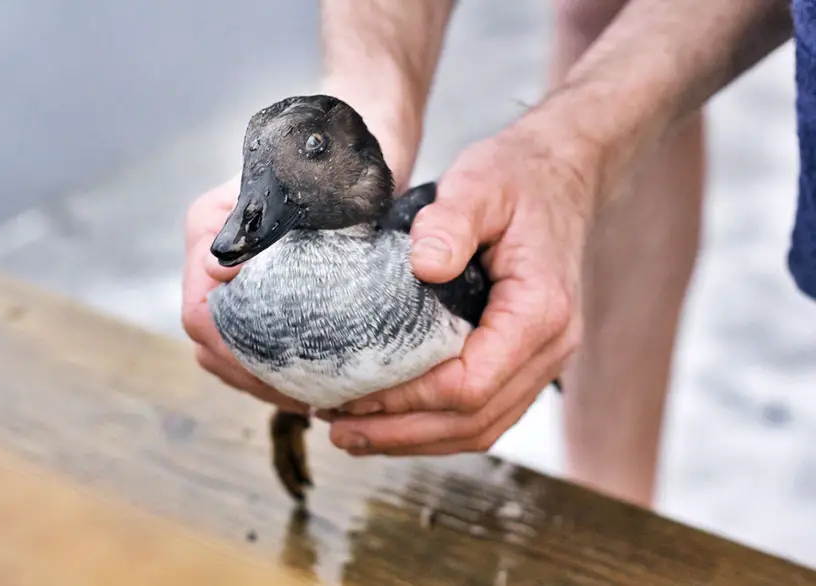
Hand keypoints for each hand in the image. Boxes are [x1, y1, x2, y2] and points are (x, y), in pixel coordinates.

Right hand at [181, 97, 418, 413]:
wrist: (369, 144)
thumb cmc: (343, 161)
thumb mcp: (314, 193)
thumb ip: (266, 229)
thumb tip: (220, 277)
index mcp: (211, 229)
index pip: (199, 313)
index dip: (237, 355)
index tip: (288, 378)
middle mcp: (214, 253)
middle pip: (211, 341)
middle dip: (255, 377)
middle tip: (310, 399)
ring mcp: (237, 274)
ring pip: (231, 349)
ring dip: (268, 379)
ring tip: (318, 397)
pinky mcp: (265, 288)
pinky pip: (256, 342)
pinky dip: (281, 367)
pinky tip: (320, 379)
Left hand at [324, 115, 599, 454]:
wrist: (558, 178)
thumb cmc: (518, 180)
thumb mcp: (481, 184)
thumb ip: (451, 222)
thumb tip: (424, 266)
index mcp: (540, 311)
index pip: (471, 384)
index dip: (409, 398)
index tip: (355, 393)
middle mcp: (550, 348)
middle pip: (473, 420)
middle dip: (402, 433)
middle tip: (340, 430)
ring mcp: (542, 359)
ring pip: (480, 427)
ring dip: (415, 439)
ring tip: (355, 434)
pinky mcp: (524, 359)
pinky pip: (485, 411)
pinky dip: (437, 425)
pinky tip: (396, 420)